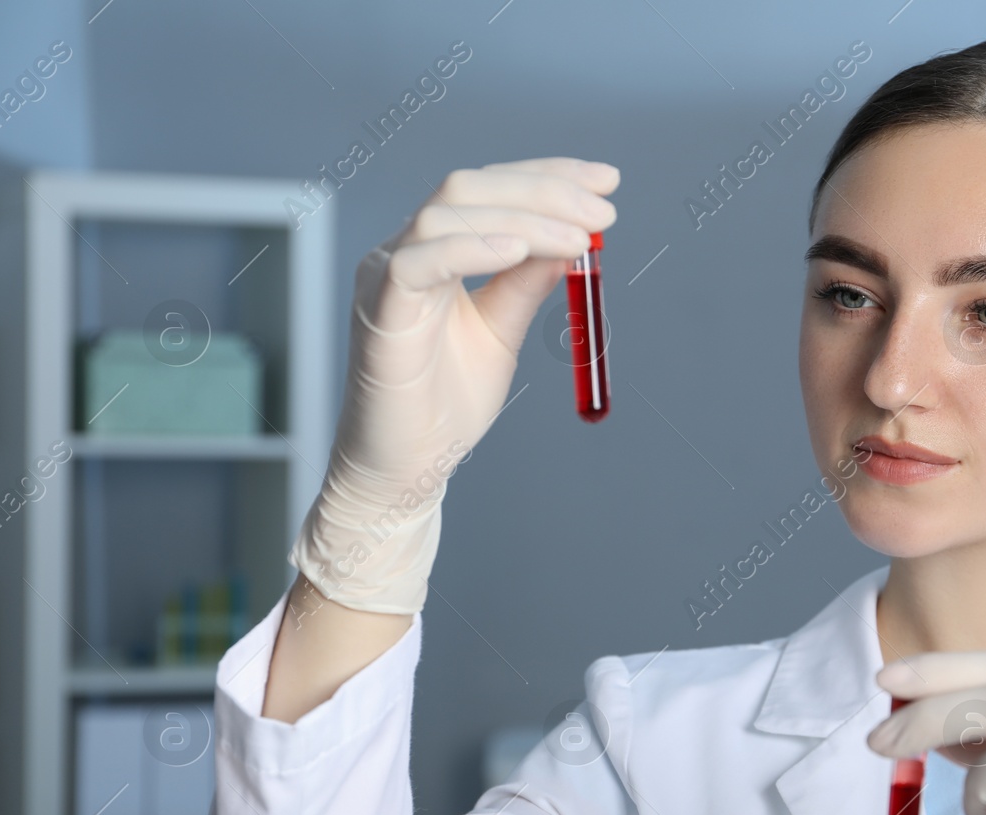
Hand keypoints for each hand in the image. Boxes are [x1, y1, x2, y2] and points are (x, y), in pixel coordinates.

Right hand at [291, 158, 618, 613]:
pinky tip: (521, 249)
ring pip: (448, 214)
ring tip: (579, 236)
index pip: (489, 190)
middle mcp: (404, 253)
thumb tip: (571, 238)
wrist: (408, 467)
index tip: (606, 181)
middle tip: (602, 209)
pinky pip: (419, 263)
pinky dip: (472, 248)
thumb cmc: (445, 404)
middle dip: (544, 189)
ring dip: (524, 217)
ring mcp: (385, 278)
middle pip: (469, 189)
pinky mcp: (379, 312)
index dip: (548, 177)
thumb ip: (527, 283)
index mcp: (433, 252)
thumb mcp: (503, 330)